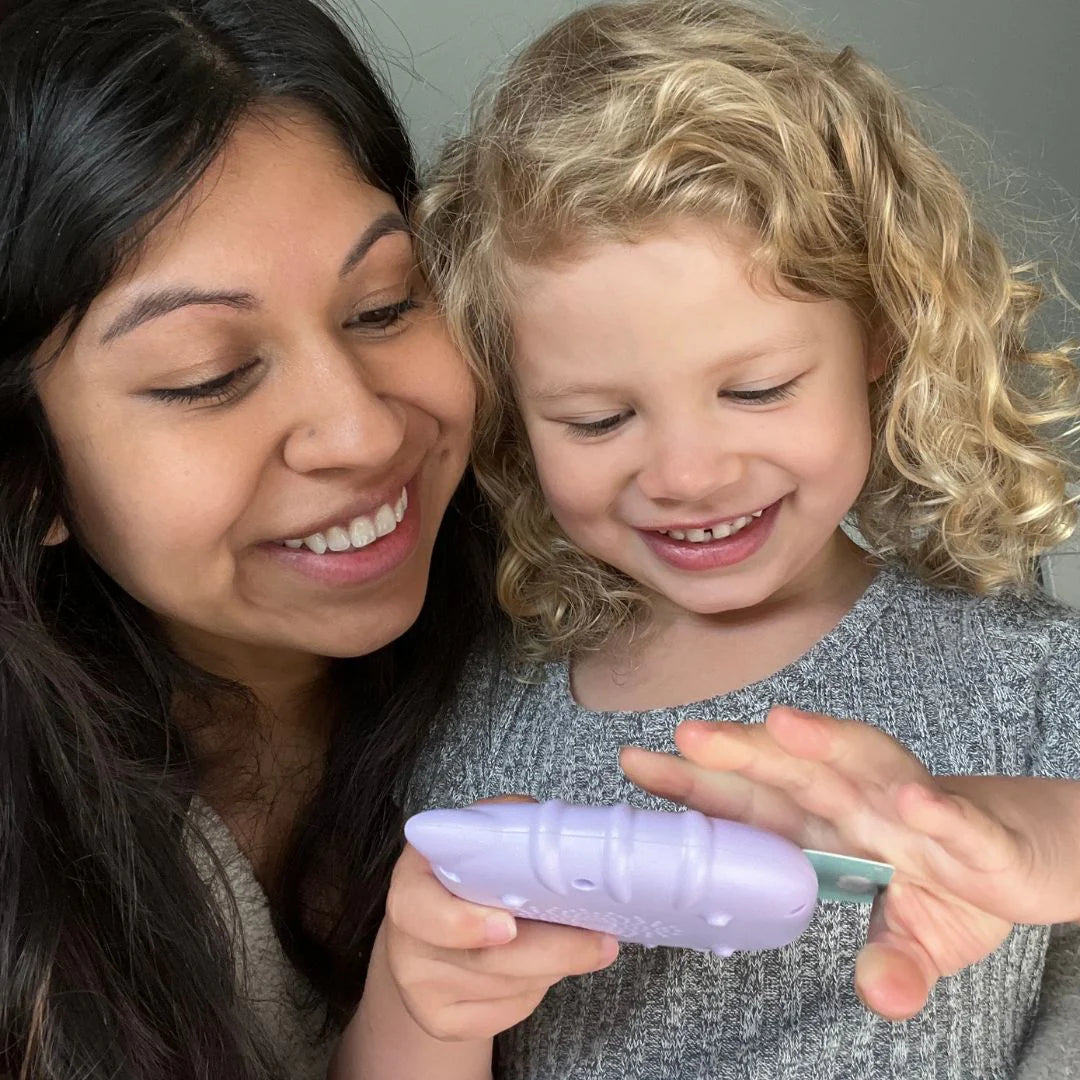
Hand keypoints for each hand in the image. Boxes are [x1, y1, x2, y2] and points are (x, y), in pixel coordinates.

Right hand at [382, 807, 619, 1042]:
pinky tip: (542, 965)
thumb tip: (562, 839)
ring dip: (553, 965)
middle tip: (599, 941)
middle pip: (484, 960)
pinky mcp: (442, 1021)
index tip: (508, 926)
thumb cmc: (466, 876)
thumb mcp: (478, 838)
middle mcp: (407, 941)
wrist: (434, 932)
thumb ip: (509, 830)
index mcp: (411, 883)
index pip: (420, 910)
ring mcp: (421, 988)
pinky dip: (536, 989)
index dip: (464, 922)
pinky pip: (508, 1011)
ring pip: (507, 986)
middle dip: (552, 950)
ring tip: (577, 941)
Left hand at [621, 707, 1079, 1020]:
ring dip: (826, 744)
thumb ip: (887, 960)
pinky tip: (914, 803)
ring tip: (783, 727)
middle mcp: (862, 804)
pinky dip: (936, 810)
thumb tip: (876, 994)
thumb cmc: (949, 887)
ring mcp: (917, 810)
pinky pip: (956, 821)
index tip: (638, 765)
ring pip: (867, 767)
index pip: (752, 803)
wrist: (1025, 860)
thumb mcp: (913, 940)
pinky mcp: (977, 830)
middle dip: (740, 752)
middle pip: (794, 771)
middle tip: (688, 737)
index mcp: (828, 828)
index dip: (697, 784)